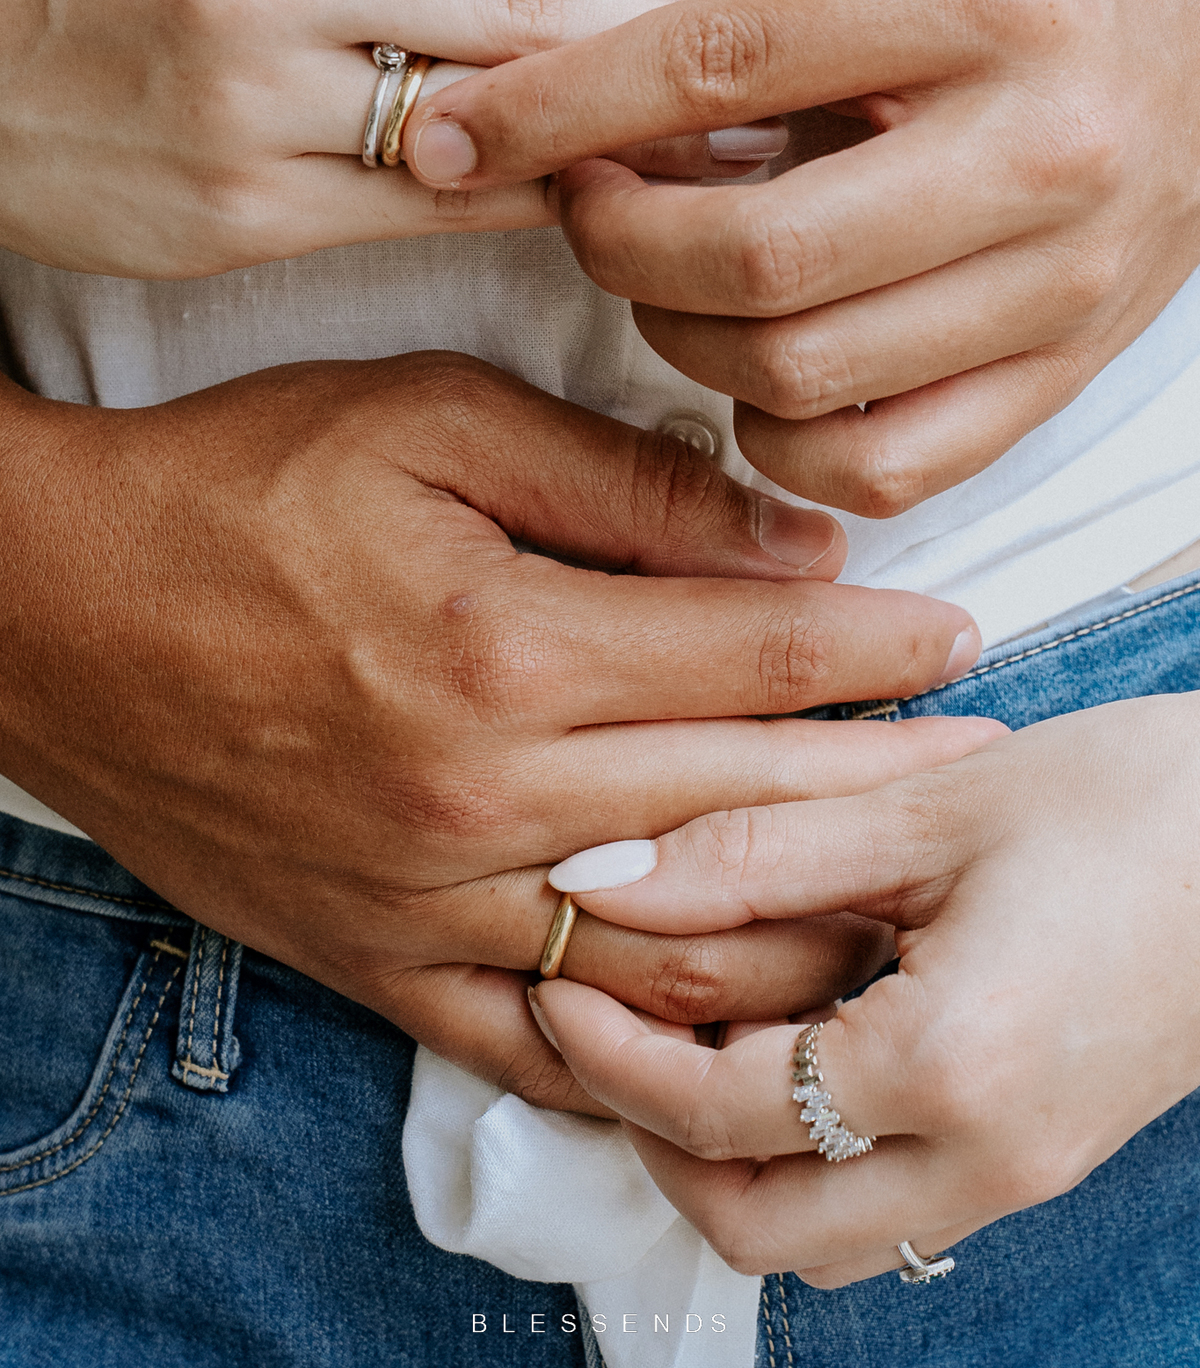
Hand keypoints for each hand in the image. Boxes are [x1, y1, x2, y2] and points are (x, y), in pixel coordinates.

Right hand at [0, 0, 781, 276]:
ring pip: (485, 120)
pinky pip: (429, 210)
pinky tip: (603, 202)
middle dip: (670, 43)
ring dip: (621, 136)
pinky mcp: (242, 211)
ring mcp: (250, 97)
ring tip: (726, 147)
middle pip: (522, 3)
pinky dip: (530, 204)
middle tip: (783, 73)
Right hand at [0, 354, 990, 1109]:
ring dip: (796, 922)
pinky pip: (538, 1039)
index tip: (952, 633)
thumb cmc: (240, 488)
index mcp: (501, 646)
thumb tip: (786, 534)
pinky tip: (721, 1018)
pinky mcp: (373, 960)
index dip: (872, 641)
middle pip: (737, 807)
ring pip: (665, 950)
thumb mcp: (430, 423)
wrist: (59, 608)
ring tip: (886, 891)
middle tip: (968, 759)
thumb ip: (620, 484)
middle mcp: (478, 796)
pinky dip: (643, 1038)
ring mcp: (426, 901)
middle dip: (876, 780)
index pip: (750, 655)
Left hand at [405, 0, 1199, 511]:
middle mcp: (1038, 148)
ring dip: (681, 339)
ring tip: (668, 277)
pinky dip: (776, 439)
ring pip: (799, 376)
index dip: (555, 108)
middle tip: (585, 208)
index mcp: (986, 0)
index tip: (453, 131)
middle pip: (752, 258)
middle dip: (614, 247)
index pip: (715, 63)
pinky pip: (877, 467)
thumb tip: (555, 66)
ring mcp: (1060, 283)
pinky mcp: (1061, 377)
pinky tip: (754, 373)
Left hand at [533, 696, 1199, 1258]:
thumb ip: (749, 852)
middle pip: (756, 1228)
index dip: (609, 1054)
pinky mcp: (1038, 1158)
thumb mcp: (927, 809)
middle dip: (654, 1145)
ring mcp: (1019, 1176)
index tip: (557, 982)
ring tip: (692, 1036)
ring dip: (729, 1164)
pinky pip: (887, 1204)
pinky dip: (806, 1157)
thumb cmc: (1132, 803)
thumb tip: (598, 879)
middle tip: (610, 1029)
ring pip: (823, 1240)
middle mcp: (984, 1159)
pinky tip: (789, 1045)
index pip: (716, 1113)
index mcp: (949, 1066)